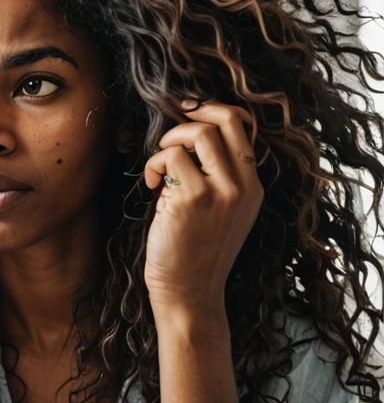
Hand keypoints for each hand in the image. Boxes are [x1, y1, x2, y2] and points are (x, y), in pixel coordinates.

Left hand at [142, 99, 263, 311]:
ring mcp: (219, 191)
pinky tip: (150, 187)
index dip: (212, 110)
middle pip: (224, 119)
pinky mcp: (191, 199)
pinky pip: (169, 158)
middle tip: (168, 135)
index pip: (242, 126)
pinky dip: (153, 166)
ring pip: (196, 134)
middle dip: (190, 114)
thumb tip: (189, 135)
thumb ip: (216, 176)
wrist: (189, 293)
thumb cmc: (194, 252)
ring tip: (158, 170)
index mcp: (252, 187)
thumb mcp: (220, 212)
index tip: (187, 112)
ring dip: (167, 143)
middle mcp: (242, 186)